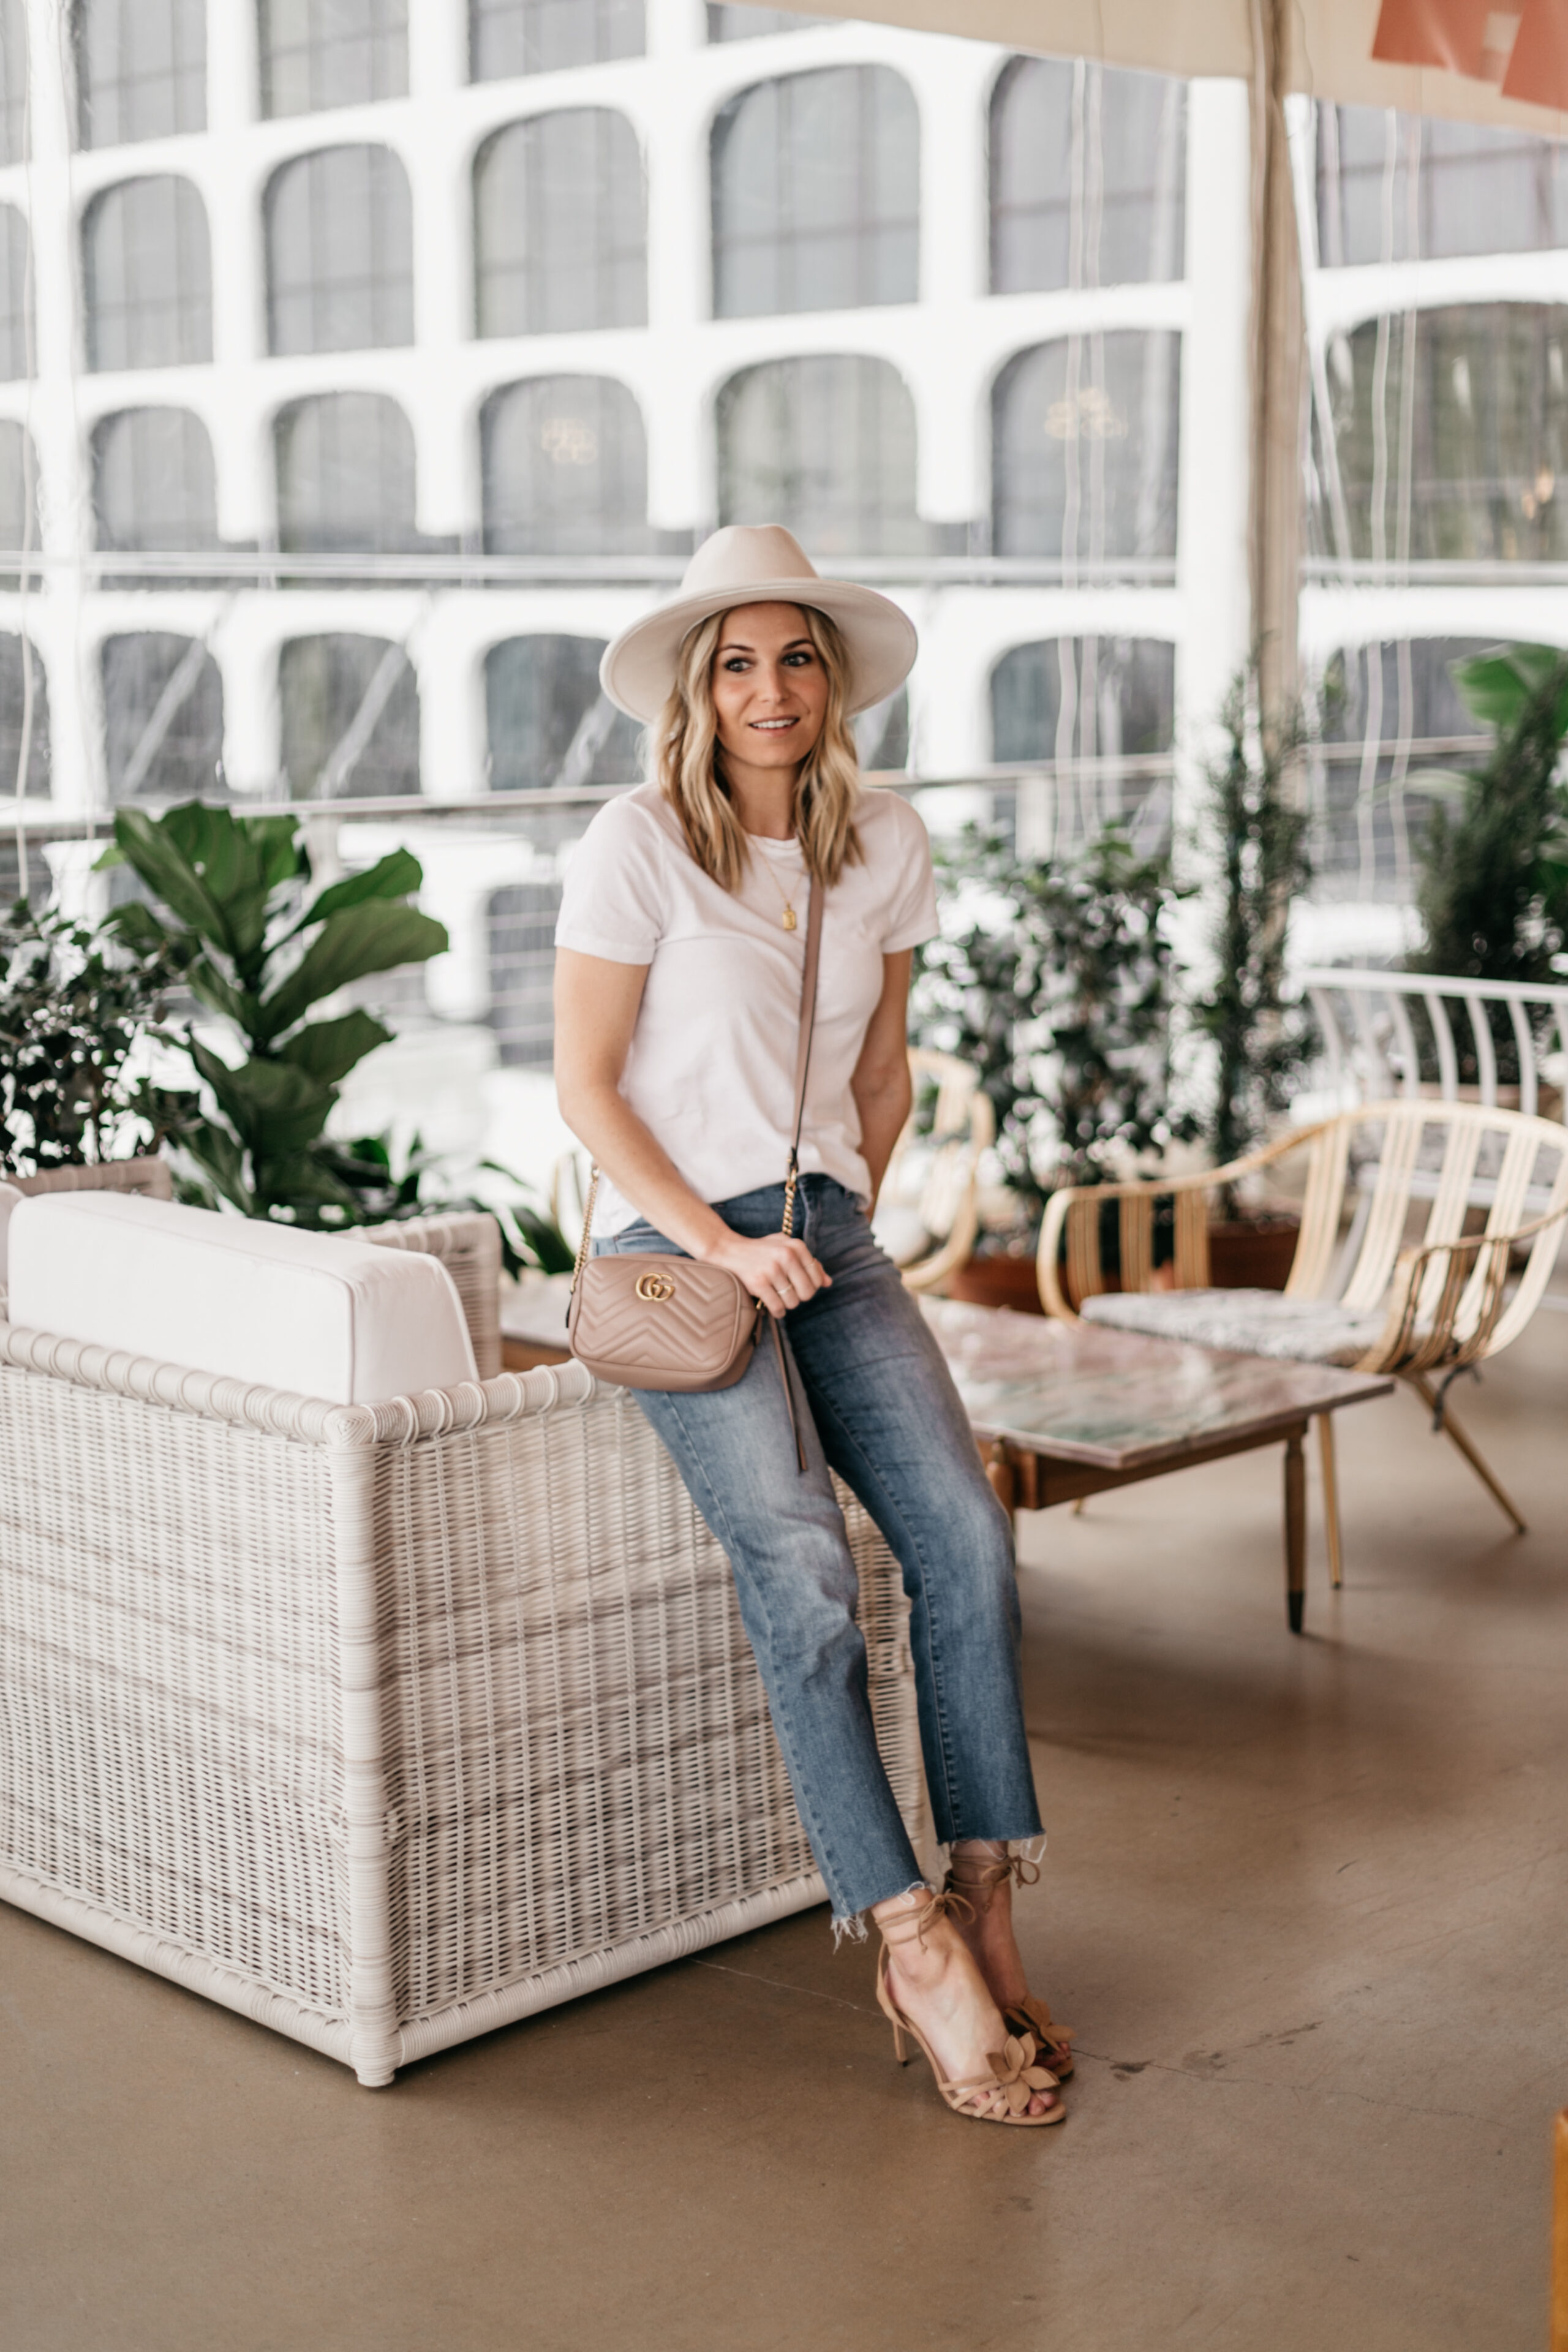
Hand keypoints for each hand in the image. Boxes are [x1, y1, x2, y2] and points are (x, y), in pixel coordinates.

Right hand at [703, 1228, 830, 1318]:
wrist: (729, 1249)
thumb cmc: (762, 1251)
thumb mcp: (787, 1248)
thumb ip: (810, 1263)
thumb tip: (828, 1282)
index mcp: (797, 1246)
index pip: (817, 1279)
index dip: (809, 1287)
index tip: (797, 1285)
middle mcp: (787, 1256)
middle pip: (808, 1293)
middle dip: (799, 1297)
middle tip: (788, 1293)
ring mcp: (772, 1269)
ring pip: (793, 1302)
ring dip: (786, 1304)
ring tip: (777, 1296)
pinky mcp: (759, 1283)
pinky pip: (777, 1308)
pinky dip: (777, 1312)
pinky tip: (772, 1305)